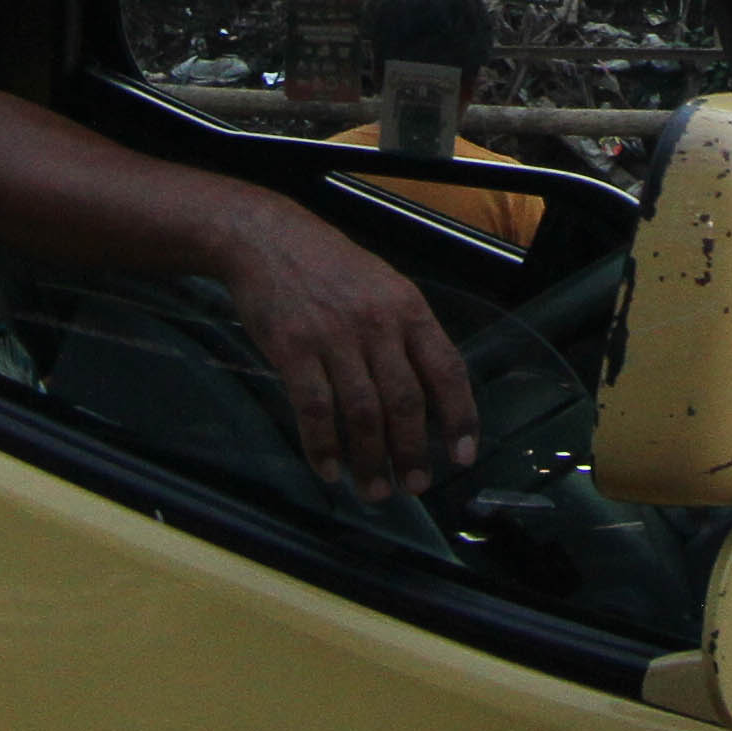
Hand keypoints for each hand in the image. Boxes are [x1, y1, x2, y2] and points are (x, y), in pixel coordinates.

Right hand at [215, 200, 481, 500]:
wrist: (268, 240)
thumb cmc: (330, 267)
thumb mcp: (384, 286)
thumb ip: (406, 334)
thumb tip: (429, 397)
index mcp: (407, 308)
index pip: (446, 369)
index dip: (459, 417)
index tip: (463, 456)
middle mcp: (376, 324)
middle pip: (404, 401)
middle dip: (413, 452)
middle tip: (415, 486)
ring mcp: (333, 337)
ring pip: (361, 413)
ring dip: (371, 461)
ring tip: (375, 491)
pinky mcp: (293, 349)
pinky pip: (313, 408)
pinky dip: (323, 446)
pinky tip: (330, 470)